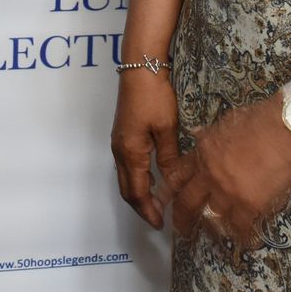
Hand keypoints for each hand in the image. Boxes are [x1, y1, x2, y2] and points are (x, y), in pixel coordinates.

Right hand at [111, 68, 183, 228]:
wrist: (140, 67)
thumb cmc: (154, 96)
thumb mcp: (166, 128)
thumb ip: (168, 158)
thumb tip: (172, 184)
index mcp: (130, 153)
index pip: (137, 192)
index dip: (148, 210)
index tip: (160, 224)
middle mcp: (120, 151)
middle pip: (127, 189)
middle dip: (141, 207)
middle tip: (157, 219)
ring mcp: (118, 142)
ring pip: (125, 178)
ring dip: (139, 193)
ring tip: (157, 203)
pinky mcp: (122, 134)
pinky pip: (127, 166)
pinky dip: (138, 178)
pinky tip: (152, 178)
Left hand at [169, 95, 290, 249]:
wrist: (288, 126)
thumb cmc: (263, 118)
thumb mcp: (227, 121)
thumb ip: (210, 135)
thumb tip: (198, 135)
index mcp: (204, 153)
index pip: (177, 176)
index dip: (170, 192)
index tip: (168, 200)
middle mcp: (210, 175)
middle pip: (187, 204)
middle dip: (182, 220)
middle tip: (182, 230)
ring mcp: (228, 192)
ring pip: (211, 219)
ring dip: (212, 230)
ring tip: (214, 237)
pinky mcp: (250, 205)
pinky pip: (241, 228)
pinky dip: (243, 236)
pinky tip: (245, 241)